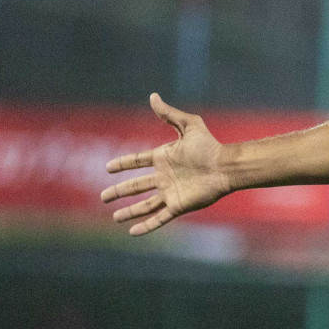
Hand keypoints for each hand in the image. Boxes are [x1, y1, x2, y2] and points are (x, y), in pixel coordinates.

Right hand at [101, 94, 231, 235]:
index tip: (108, 168)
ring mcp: (170, 192)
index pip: (137, 161)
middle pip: (136, 186)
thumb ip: (169, 114)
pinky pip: (159, 218)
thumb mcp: (189, 125)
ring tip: (114, 217)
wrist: (225, 166)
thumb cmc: (210, 145)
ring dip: (129, 211)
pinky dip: (146, 226)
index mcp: (164, 158)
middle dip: (119, 192)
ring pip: (144, 205)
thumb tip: (153, 96)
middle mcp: (164, 176)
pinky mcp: (178, 206)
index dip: (122, 164)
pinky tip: (133, 232)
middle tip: (103, 197)